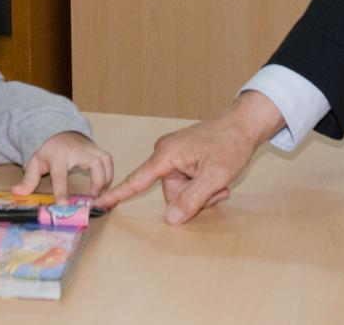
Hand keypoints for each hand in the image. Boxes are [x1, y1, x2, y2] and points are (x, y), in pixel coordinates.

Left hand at [12, 130, 113, 202]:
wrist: (57, 130)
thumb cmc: (47, 150)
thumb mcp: (35, 162)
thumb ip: (28, 179)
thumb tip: (17, 193)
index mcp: (58, 156)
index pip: (60, 176)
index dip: (62, 192)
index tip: (64, 206)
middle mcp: (77, 151)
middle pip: (94, 164)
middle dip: (97, 182)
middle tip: (93, 198)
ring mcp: (89, 147)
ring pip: (105, 161)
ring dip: (106, 179)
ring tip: (100, 194)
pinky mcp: (97, 147)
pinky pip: (108, 160)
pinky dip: (109, 173)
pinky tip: (104, 185)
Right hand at [93, 90, 285, 223]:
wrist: (245, 123)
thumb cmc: (231, 143)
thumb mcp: (215, 176)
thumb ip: (192, 199)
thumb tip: (170, 220)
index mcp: (166, 155)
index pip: (136, 180)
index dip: (117, 194)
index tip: (97, 203)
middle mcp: (166, 154)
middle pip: (170, 194)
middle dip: (193, 198)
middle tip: (216, 188)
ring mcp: (176, 156)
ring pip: (181, 191)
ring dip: (201, 193)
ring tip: (219, 181)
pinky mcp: (185, 158)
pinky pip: (188, 182)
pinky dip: (203, 185)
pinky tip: (218, 177)